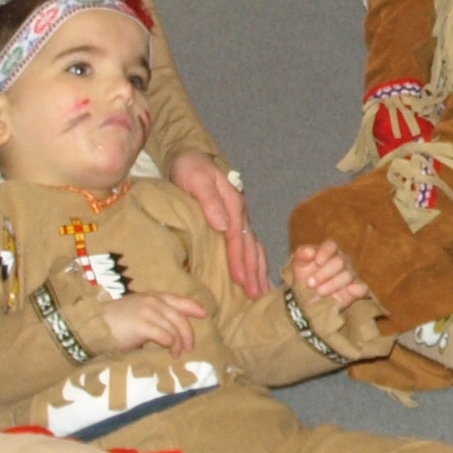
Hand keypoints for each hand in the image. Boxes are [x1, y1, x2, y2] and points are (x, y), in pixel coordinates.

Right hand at [89, 291, 209, 357]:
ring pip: (174, 328)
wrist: (93, 325)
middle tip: (189, 347)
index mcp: (152, 296)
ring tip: (177, 353)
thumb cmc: (114, 322)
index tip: (204, 314)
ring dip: (179, 343)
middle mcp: (152, 301)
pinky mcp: (142, 325)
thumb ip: (153, 315)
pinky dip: (171, 344)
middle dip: (188, 333)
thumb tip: (170, 330)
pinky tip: (170, 351)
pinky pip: (165, 336)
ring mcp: (148, 311)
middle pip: (180, 317)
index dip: (193, 307)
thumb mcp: (136, 311)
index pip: (178, 300)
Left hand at [169, 154, 260, 293]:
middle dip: (254, 272)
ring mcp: (239, 218)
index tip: (241, 281)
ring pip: (253, 247)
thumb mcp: (196, 180)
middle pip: (250, 246)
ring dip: (258, 269)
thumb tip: (222, 226)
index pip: (237, 238)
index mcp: (233, 205)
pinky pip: (247, 244)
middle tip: (258, 295)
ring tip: (262, 290)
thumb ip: (209, 201)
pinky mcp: (233, 221)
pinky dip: (254, 261)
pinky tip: (255, 274)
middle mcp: (239, 214)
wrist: (190, 156)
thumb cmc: (191, 169)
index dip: (239, 261)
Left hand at [286, 240, 360, 306]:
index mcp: (329, 251)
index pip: (332, 246)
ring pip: (348, 275)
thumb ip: (301, 255)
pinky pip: (362, 288)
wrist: (307, 299)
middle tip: (310, 283)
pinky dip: (358, 289)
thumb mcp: (298, 265)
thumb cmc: (305, 277)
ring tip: (319, 292)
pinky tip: (351, 290)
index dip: (325, 252)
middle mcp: (342, 261)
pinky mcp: (355, 291)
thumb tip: (310, 252)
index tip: (317, 261)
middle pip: (340, 262)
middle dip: (324, 273)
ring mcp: (351, 275)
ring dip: (333, 284)